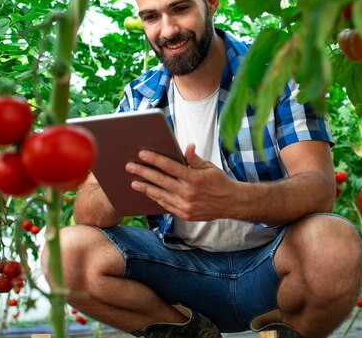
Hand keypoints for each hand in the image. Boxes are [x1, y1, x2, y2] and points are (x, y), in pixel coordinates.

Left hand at [125, 144, 240, 220]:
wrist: (231, 203)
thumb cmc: (219, 182)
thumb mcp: (209, 167)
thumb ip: (194, 158)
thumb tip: (187, 147)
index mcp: (194, 178)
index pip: (169, 166)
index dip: (154, 159)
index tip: (142, 153)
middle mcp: (188, 192)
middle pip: (160, 180)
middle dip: (143, 172)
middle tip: (130, 166)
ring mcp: (186, 205)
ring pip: (160, 195)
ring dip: (145, 188)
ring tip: (133, 182)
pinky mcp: (185, 214)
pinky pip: (166, 205)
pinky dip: (156, 198)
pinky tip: (148, 192)